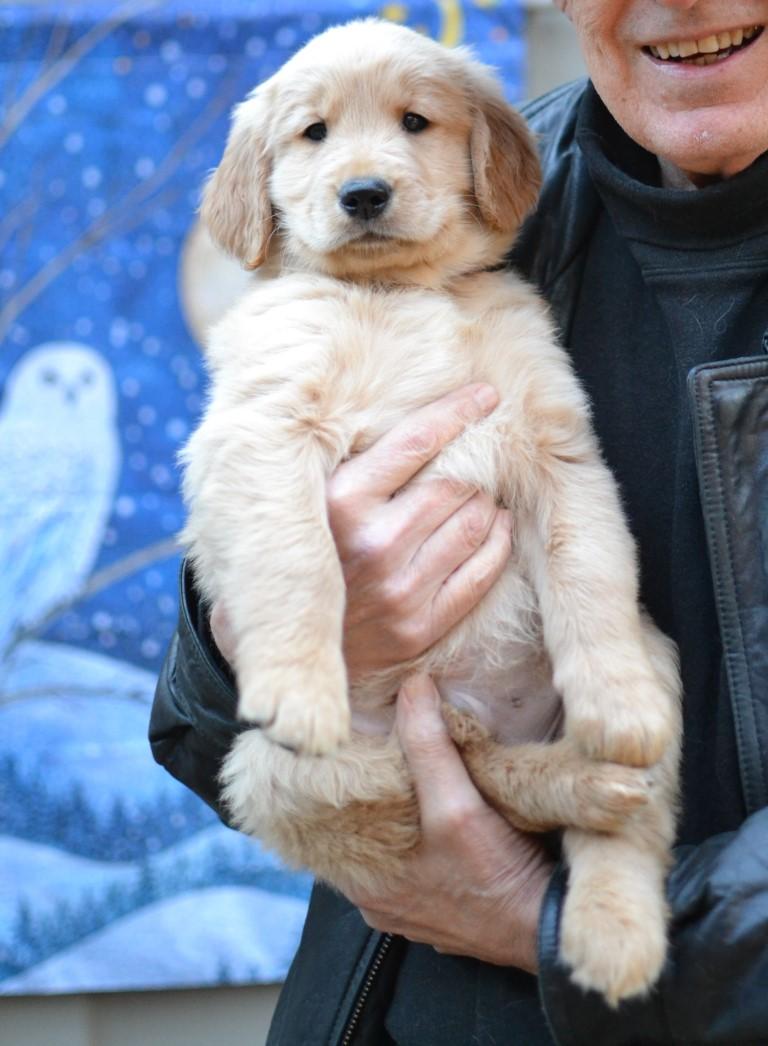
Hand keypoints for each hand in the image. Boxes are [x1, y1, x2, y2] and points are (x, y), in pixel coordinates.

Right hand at [208, 385, 509, 672]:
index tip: (485, 395)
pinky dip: (497, 542)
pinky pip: (480, 573)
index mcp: (340, 502)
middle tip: (483, 454)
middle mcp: (372, 544)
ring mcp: (399, 589)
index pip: (415, 442)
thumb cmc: (306, 555)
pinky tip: (494, 527)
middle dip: (476, 463)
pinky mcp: (418, 627)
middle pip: (453, 483)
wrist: (284, 640)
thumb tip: (419, 418)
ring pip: (473, 524)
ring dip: (488, 501)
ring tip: (484, 492)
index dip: (458, 411)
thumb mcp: (314, 500)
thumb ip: (356, 463)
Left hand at [346, 674, 554, 971]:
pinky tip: (438, 804)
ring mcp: (412, 906)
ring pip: (393, 843)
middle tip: (375, 739)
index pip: (332, 821)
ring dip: (402, 809)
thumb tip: (411, 686)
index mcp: (361, 884)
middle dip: (371, 789)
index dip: (337, 779)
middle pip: (362, 830)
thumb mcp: (457, 807)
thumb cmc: (498, 878)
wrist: (552, 931)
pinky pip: (421, 858)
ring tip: (405, 760)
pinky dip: (425, 832)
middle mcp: (378, 900)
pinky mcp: (445, 905)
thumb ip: (428, 748)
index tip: (345, 740)